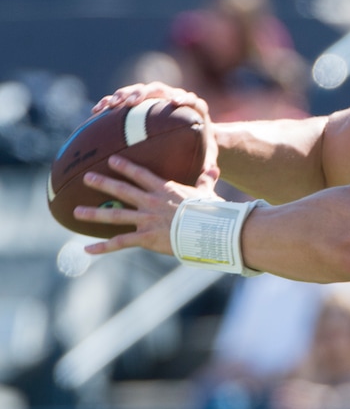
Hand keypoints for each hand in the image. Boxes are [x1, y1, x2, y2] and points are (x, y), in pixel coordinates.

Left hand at [78, 154, 219, 255]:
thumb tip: (214, 169)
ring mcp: (146, 220)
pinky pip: (119, 243)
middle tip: (86, 177)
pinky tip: (86, 249)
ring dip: (94, 213)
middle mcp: (150, 202)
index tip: (112, 159)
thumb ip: (206, 181)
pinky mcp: (145, 238)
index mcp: (165, 189)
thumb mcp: (207, 193)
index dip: (125, 166)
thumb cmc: (210, 211)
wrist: (208, 229)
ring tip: (76, 211)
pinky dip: (102, 247)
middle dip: (103, 183)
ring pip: (115, 215)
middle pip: (122, 190)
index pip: (140, 174)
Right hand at [92, 81, 220, 186]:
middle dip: (145, 94)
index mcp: (194, 108)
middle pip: (160, 90)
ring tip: (111, 105)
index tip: (175, 102)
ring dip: (124, 95)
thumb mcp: (206, 156)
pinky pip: (123, 99)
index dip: (183, 98)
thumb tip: (214, 172)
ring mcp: (156, 98)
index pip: (190, 99)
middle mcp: (174, 98)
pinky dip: (110, 102)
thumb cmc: (201, 150)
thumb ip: (209, 162)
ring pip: (139, 90)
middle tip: (132, 102)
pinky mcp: (141, 103)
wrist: (192, 140)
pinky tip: (96, 110)